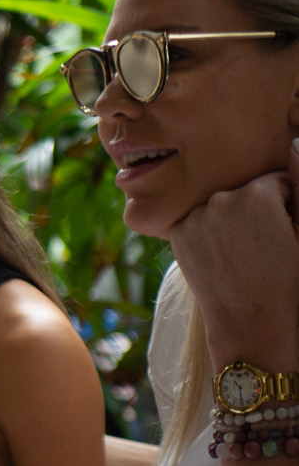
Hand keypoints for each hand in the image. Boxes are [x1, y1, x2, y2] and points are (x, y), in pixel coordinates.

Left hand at [166, 140, 298, 364]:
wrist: (251, 323)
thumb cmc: (289, 280)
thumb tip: (294, 142)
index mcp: (258, 195)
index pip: (275, 182)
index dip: (285, 205)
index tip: (286, 231)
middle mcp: (221, 200)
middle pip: (245, 191)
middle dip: (257, 209)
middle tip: (266, 245)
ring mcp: (195, 216)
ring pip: (220, 205)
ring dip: (232, 219)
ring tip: (245, 252)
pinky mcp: (178, 233)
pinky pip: (198, 220)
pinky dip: (209, 231)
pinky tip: (224, 255)